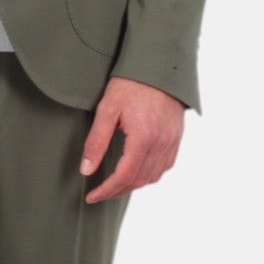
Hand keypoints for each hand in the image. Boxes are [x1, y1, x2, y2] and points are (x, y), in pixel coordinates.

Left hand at [78, 77, 185, 203]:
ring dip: (133, 185)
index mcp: (143, 137)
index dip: (106, 190)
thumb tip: (86, 170)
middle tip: (99, 193)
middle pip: (139, 180)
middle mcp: (161, 143)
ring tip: (115, 185)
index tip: (92, 197)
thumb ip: (96, 142)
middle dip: (117, 191)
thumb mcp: (107, 109)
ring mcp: (172, 141)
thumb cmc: (130, 83)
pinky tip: (137, 172)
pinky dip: (149, 175)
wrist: (158, 66)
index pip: (124, 176)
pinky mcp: (177, 137)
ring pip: (153, 176)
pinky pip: (165, 166)